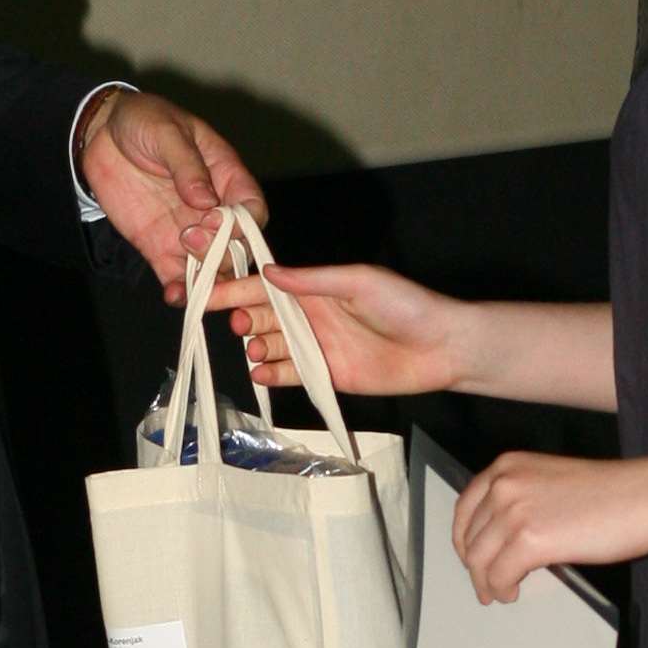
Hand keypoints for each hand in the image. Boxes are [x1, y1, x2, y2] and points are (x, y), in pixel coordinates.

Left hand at [77, 87, 268, 303]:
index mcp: (227, 176)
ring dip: (205, 278)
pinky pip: (176, 276)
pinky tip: (173, 295)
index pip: (252, 209)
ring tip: (185, 277)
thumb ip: (187, 165)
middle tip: (190, 238)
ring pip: (211, 267)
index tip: (218, 220)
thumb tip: (206, 199)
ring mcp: (188, 231)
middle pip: (236, 246)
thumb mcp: (166, 131)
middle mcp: (213, 210)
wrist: (102, 133)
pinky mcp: (160, 247)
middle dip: (221, 252)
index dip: (244, 223)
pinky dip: (179, 290)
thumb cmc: (143, 120)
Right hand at [211, 258, 472, 403]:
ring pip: (270, 345)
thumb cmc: (406, 305)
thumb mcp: (358, 282)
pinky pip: (289, 374)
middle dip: (240, 317)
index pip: (265, 285)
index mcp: (315, 288)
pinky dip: (271, 374)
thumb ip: (312, 280)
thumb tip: (269, 272)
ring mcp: (316, 346)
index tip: (207, 290)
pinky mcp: (325, 374)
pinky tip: (260, 372)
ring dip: (255, 346)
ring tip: (252, 348)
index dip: (235, 286)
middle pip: (261, 315)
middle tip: (233, 322)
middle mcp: (310, 315)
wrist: (441, 347)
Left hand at [449, 451, 647, 604]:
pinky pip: (499, 575)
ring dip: (486, 582)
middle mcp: (505, 484)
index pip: (466, 507)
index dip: (464, 538)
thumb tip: (506, 537)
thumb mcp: (552, 481)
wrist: (645, 497)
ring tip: (498, 593)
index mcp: (508, 466)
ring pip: (479, 560)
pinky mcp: (529, 540)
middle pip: (470, 537)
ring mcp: (514, 512)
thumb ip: (523, 500)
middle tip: (483, 583)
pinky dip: (501, 589)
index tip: (470, 555)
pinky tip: (512, 592)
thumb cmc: (613, 493)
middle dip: (474, 565)